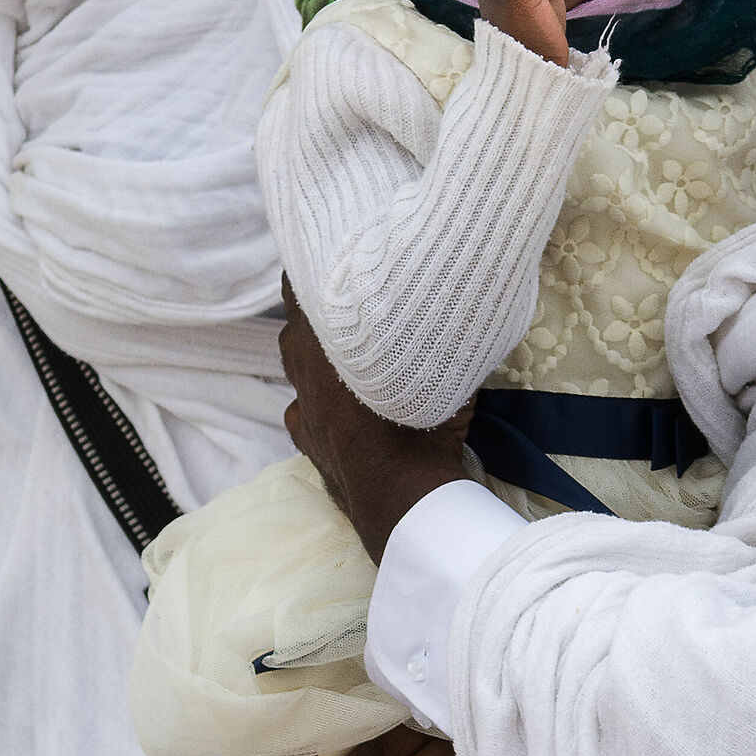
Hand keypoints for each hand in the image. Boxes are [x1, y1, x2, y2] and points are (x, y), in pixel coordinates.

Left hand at [279, 276, 470, 560]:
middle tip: (330, 295)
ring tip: (332, 346)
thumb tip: (460, 309)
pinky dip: (312, 399)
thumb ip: (438, 341)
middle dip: (310, 313)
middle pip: (295, 331)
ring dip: (309, 355)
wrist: (402, 503)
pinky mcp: (307, 442)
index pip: (301, 297)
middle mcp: (308, 378)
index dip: (306, 274)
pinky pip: (301, 409)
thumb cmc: (422, 434)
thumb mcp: (442, 377)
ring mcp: (304, 412)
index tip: (316, 252)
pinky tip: (328, 400)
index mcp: (331, 351)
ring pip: (295, 370)